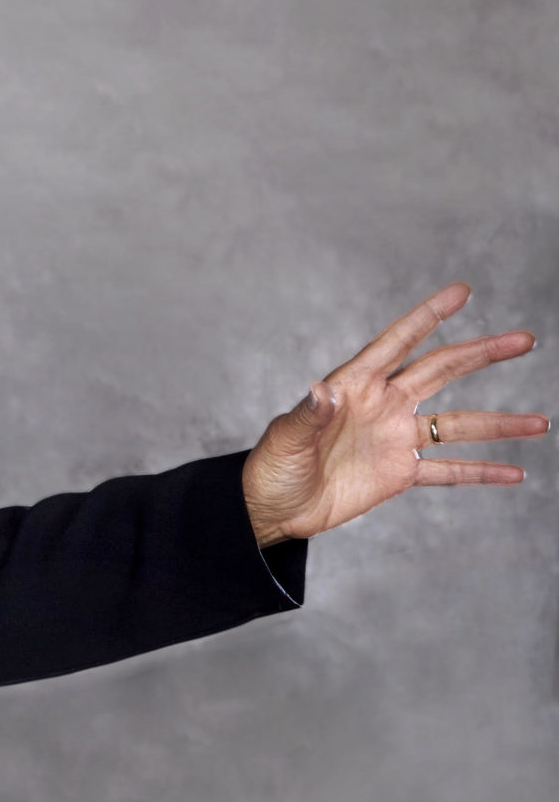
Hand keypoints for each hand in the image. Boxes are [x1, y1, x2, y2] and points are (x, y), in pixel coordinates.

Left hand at [241, 284, 546, 545]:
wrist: (271, 509)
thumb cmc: (270, 468)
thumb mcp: (284, 440)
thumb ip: (307, 415)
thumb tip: (320, 390)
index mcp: (353, 387)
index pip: (397, 343)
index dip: (427, 317)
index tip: (462, 292)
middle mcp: (382, 406)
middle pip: (440, 371)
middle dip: (481, 353)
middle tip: (525, 339)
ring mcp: (395, 439)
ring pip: (456, 424)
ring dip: (498, 424)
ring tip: (541, 422)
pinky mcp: (399, 473)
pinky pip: (448, 470)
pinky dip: (481, 471)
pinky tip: (515, 473)